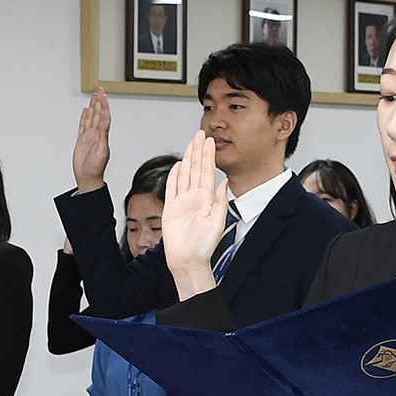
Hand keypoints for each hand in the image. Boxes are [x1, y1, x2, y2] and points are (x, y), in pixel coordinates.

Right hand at [73, 89, 112, 195]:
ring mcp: (89, 136)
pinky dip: (84, 117)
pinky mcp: (82, 140)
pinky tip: (86, 111)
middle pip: (98, 114)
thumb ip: (103, 136)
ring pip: (91, 118)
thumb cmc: (96, 168)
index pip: (104, 116)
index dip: (104, 105)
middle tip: (99, 90)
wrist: (88, 177)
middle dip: (99, 101)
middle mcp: (96, 134)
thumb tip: (105, 122)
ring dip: (93, 107)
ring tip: (94, 96)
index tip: (103, 95)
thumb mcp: (101, 151)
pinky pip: (83, 126)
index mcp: (102, 135)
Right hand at [160, 133, 230, 298]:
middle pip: (196, 168)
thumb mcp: (217, 223)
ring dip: (188, 158)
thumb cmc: (203, 247)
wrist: (187, 261)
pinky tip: (178, 166)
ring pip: (185, 174)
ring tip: (191, 144)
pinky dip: (174, 176)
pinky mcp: (171, 209)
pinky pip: (172, 188)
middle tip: (200, 133)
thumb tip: (224, 183)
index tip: (209, 141)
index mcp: (206, 199)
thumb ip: (220, 202)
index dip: (207, 155)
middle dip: (198, 150)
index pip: (207, 172)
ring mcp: (182, 202)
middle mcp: (194, 198)